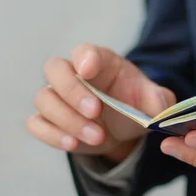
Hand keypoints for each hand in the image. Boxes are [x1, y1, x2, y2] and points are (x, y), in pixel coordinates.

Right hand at [27, 43, 176, 161]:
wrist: (126, 128)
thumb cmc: (137, 104)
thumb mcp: (156, 102)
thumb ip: (160, 102)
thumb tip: (158, 111)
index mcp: (100, 62)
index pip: (84, 51)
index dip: (84, 58)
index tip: (88, 71)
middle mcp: (73, 75)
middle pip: (55, 70)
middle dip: (73, 91)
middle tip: (96, 111)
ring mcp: (58, 98)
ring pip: (45, 99)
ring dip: (68, 119)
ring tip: (97, 136)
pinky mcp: (50, 121)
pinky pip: (36, 124)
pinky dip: (51, 135)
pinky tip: (73, 144)